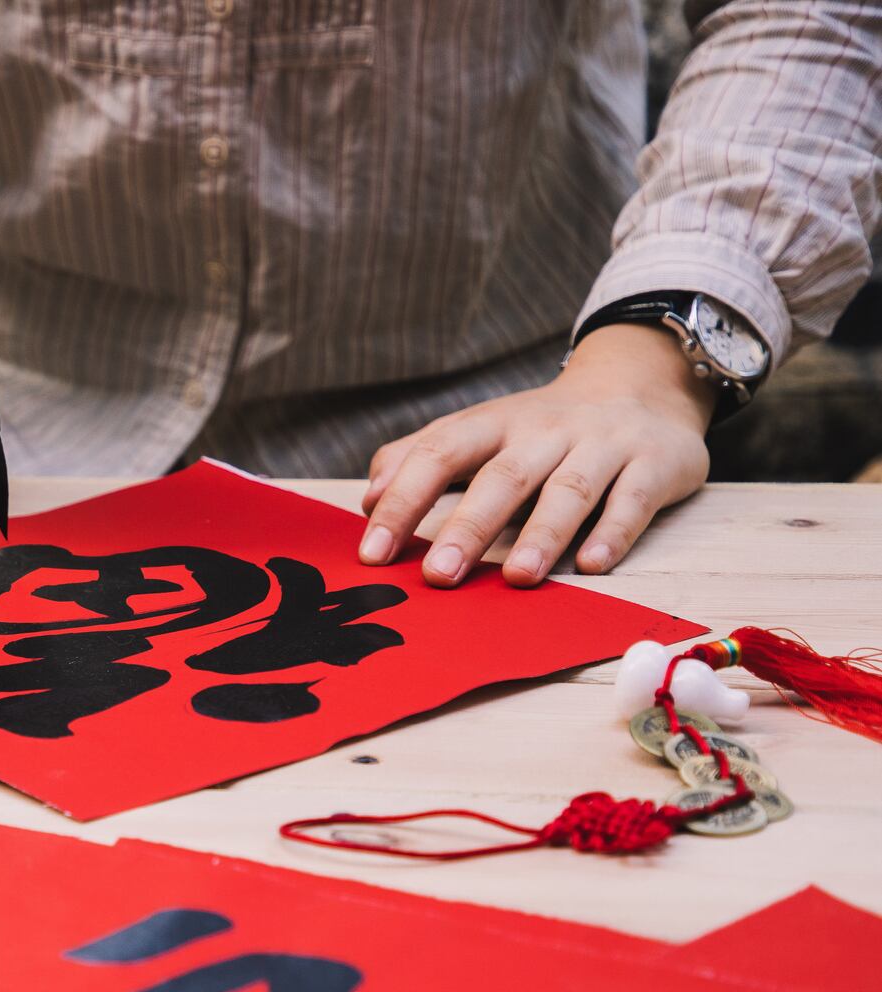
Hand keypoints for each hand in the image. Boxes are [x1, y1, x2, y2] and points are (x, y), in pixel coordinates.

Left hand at [359, 323, 716, 586]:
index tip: (373, 552)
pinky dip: (613, 532)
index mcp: (494, 423)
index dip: (403, 501)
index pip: (439, 454)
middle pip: (503, 477)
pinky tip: (591, 565)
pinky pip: (632, 499)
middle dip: (469, 526)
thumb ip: (419, 458)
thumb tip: (367, 499)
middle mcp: (546, 431)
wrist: (639, 385)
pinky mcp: (654, 464)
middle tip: (439, 575)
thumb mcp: (479, 431)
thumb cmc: (539, 429)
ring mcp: (602, 445)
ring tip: (517, 577)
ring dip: (542, 534)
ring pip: (569, 489)